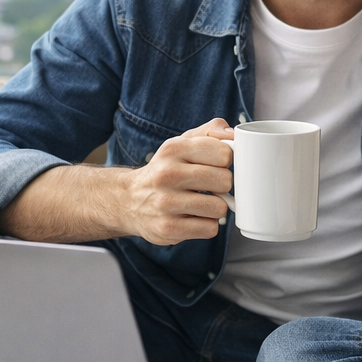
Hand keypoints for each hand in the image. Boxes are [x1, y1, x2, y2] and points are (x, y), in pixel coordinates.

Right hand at [114, 118, 235, 245]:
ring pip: (219, 208)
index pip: (224, 153)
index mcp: (173, 149)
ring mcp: (166, 203)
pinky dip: (207, 225)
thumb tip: (232, 134)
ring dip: (215, 208)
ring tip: (201, 203)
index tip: (217, 165)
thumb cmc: (165, 171)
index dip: (227, 161)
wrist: (129, 201)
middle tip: (210, 186)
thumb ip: (210, 132)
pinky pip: (210, 229)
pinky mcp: (168, 228)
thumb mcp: (182, 144)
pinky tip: (194, 218)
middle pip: (224, 181)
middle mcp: (167, 174)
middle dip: (223, 186)